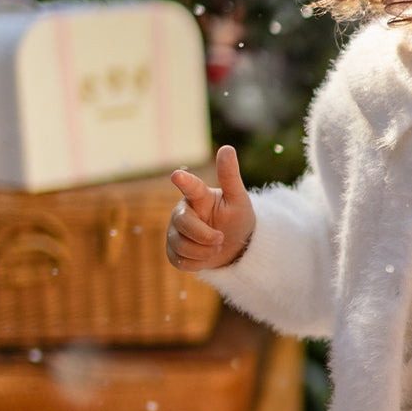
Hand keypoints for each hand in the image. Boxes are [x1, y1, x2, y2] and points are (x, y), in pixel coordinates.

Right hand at [166, 145, 255, 270]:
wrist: (236, 246)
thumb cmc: (237, 218)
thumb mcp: (239, 200)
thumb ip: (230, 177)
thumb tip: (227, 148)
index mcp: (198, 196)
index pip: (190, 187)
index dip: (185, 181)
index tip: (178, 175)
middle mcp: (182, 211)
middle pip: (183, 224)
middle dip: (205, 236)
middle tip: (222, 239)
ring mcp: (175, 232)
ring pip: (180, 245)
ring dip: (204, 251)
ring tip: (217, 246)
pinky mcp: (173, 251)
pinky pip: (179, 260)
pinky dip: (197, 263)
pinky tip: (206, 256)